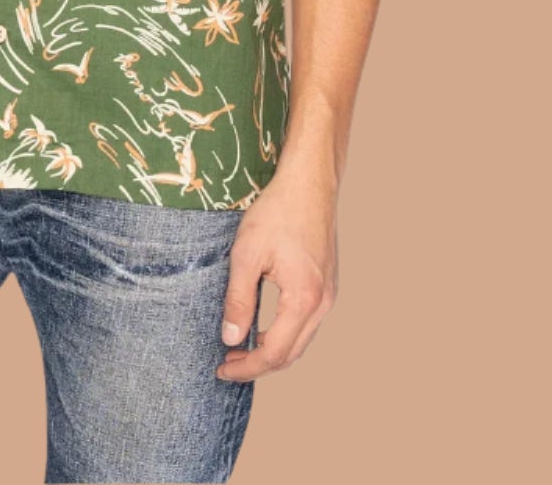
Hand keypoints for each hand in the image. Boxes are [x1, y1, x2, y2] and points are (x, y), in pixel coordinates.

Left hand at [214, 160, 338, 381]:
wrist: (309, 183)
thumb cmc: (277, 212)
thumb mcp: (247, 254)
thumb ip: (238, 299)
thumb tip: (230, 337)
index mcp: (304, 299)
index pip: (275, 352)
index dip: (247, 367)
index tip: (222, 369)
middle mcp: (323, 303)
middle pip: (292, 353)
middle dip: (259, 364)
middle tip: (228, 362)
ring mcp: (329, 294)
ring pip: (302, 340)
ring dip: (273, 350)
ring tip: (241, 347)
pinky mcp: (328, 284)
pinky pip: (308, 322)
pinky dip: (285, 333)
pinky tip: (264, 326)